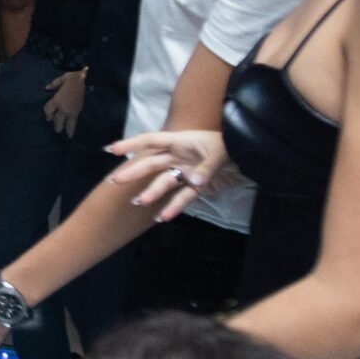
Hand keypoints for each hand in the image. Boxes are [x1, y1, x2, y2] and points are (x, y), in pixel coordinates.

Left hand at [41, 69, 84, 136]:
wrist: (84, 78)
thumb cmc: (72, 77)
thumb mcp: (61, 80)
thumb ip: (53, 85)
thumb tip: (47, 88)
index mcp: (57, 100)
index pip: (48, 111)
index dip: (47, 115)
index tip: (48, 118)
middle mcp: (64, 107)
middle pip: (57, 120)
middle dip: (57, 125)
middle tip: (57, 130)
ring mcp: (72, 110)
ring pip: (68, 124)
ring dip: (67, 129)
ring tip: (68, 136)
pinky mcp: (79, 110)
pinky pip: (75, 121)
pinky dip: (74, 126)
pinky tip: (74, 130)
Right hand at [105, 129, 236, 222]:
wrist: (249, 157)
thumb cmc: (231, 146)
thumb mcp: (220, 152)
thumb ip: (206, 167)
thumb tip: (192, 180)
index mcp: (180, 142)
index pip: (150, 141)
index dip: (131, 144)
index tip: (110, 150)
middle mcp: (178, 157)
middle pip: (152, 164)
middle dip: (133, 172)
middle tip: (115, 181)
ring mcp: (186, 172)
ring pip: (164, 183)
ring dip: (151, 192)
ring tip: (138, 202)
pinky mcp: (197, 187)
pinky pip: (183, 198)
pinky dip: (174, 207)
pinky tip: (163, 217)